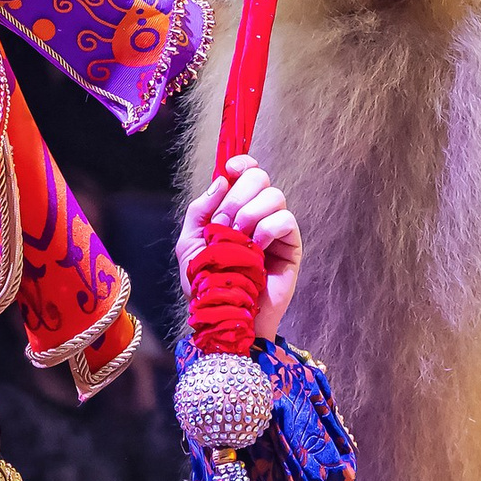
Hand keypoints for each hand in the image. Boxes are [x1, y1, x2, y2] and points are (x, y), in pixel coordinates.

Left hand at [178, 154, 302, 339]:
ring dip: (249, 214)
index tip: (230, 169)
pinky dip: (267, 229)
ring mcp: (276, 230)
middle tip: (224, 224)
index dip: (241, 164)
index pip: (247, 172)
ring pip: (274, 195)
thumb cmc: (208, 285)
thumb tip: (220, 180)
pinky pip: (285, 220)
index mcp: (235, 209)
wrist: (223, 315)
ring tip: (238, 240)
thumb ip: (200, 210)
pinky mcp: (291, 247)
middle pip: (260, 178)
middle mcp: (258, 214)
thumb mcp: (189, 243)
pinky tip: (256, 248)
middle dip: (237, 197)